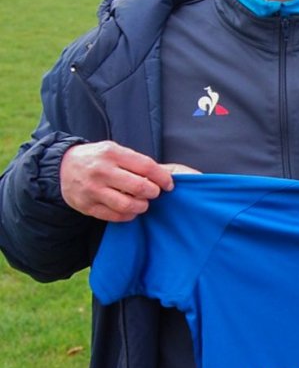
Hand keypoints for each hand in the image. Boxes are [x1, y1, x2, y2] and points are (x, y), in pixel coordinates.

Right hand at [60, 141, 175, 221]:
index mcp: (112, 153)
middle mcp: (102, 171)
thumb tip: (163, 174)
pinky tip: (130, 211)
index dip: (162, 178)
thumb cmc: (96, 159)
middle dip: (153, 193)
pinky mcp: (87, 206)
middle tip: (154, 193)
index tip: (169, 185)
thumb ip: (135, 161)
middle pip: (139, 188)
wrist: (62, 167)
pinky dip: (127, 216)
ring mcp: (93, 190)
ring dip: (141, 207)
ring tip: (142, 203)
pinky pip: (115, 217)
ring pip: (128, 206)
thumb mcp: (113, 150)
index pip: (146, 167)